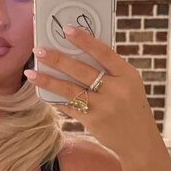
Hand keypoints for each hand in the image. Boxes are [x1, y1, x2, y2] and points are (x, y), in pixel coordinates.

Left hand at [26, 24, 158, 156]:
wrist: (139, 141)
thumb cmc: (131, 106)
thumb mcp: (129, 84)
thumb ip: (110, 71)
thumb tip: (77, 53)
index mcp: (127, 75)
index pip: (104, 52)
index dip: (84, 40)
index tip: (66, 29)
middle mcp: (116, 90)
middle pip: (82, 70)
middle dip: (57, 59)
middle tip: (39, 50)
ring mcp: (104, 107)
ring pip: (70, 90)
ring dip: (48, 80)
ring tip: (30, 73)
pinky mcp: (93, 121)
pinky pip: (69, 106)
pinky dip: (55, 98)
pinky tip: (42, 92)